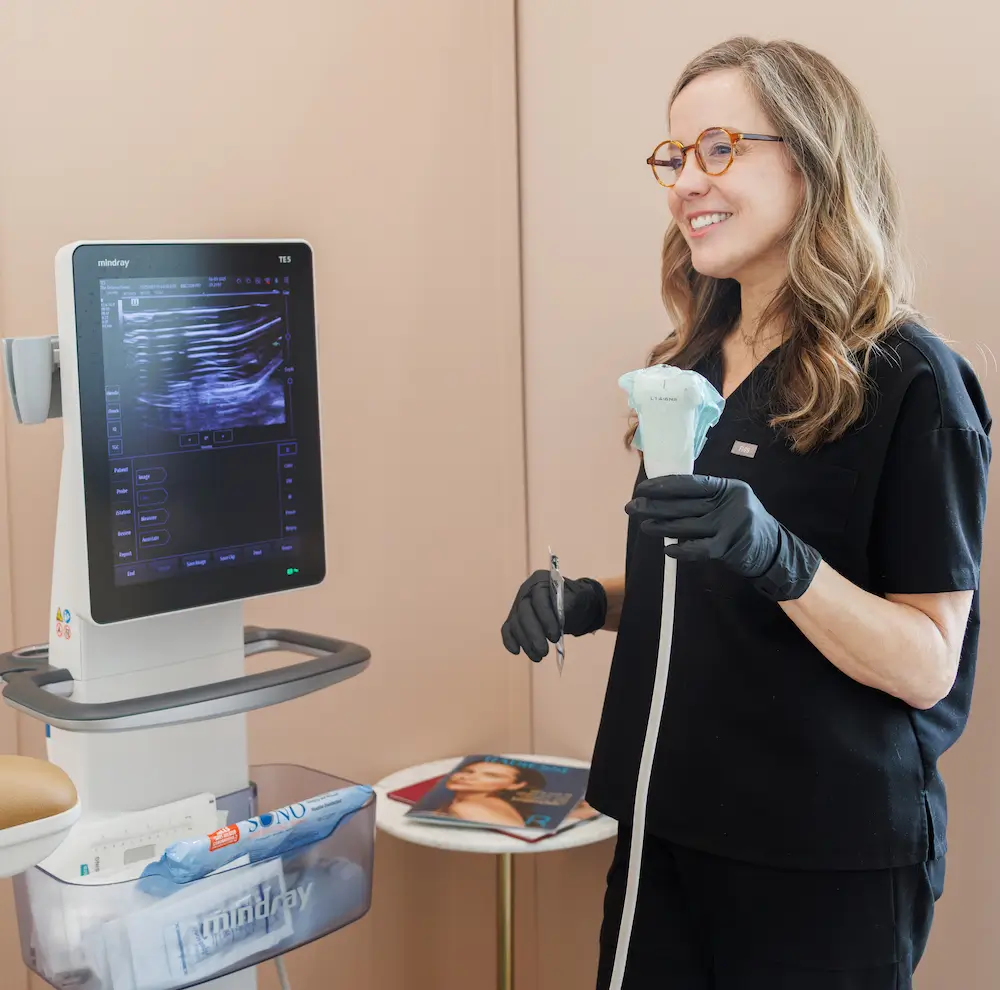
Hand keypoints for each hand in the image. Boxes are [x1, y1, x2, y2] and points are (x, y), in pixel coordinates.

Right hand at [501, 570, 606, 662]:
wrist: (572, 605)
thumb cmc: (575, 601)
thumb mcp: (578, 600)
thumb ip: (570, 603)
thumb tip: (561, 612)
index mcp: (541, 580)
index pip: (539, 599)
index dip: (545, 618)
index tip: (554, 637)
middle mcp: (526, 591)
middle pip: (524, 612)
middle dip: (533, 634)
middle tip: (544, 652)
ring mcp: (518, 605)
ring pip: (516, 624)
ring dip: (525, 642)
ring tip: (539, 657)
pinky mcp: (515, 618)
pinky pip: (507, 629)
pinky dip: (510, 640)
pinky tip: (517, 651)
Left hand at [625, 474, 820, 601]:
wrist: (774, 552)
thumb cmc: (742, 525)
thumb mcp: (728, 503)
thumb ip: (703, 500)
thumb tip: (662, 498)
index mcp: (728, 487)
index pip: (690, 484)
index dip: (664, 486)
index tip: (642, 489)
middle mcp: (730, 502)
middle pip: (685, 504)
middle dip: (655, 506)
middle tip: (632, 507)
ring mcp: (731, 524)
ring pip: (688, 525)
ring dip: (662, 527)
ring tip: (644, 526)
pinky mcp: (730, 547)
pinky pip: (699, 548)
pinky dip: (682, 550)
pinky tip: (668, 550)